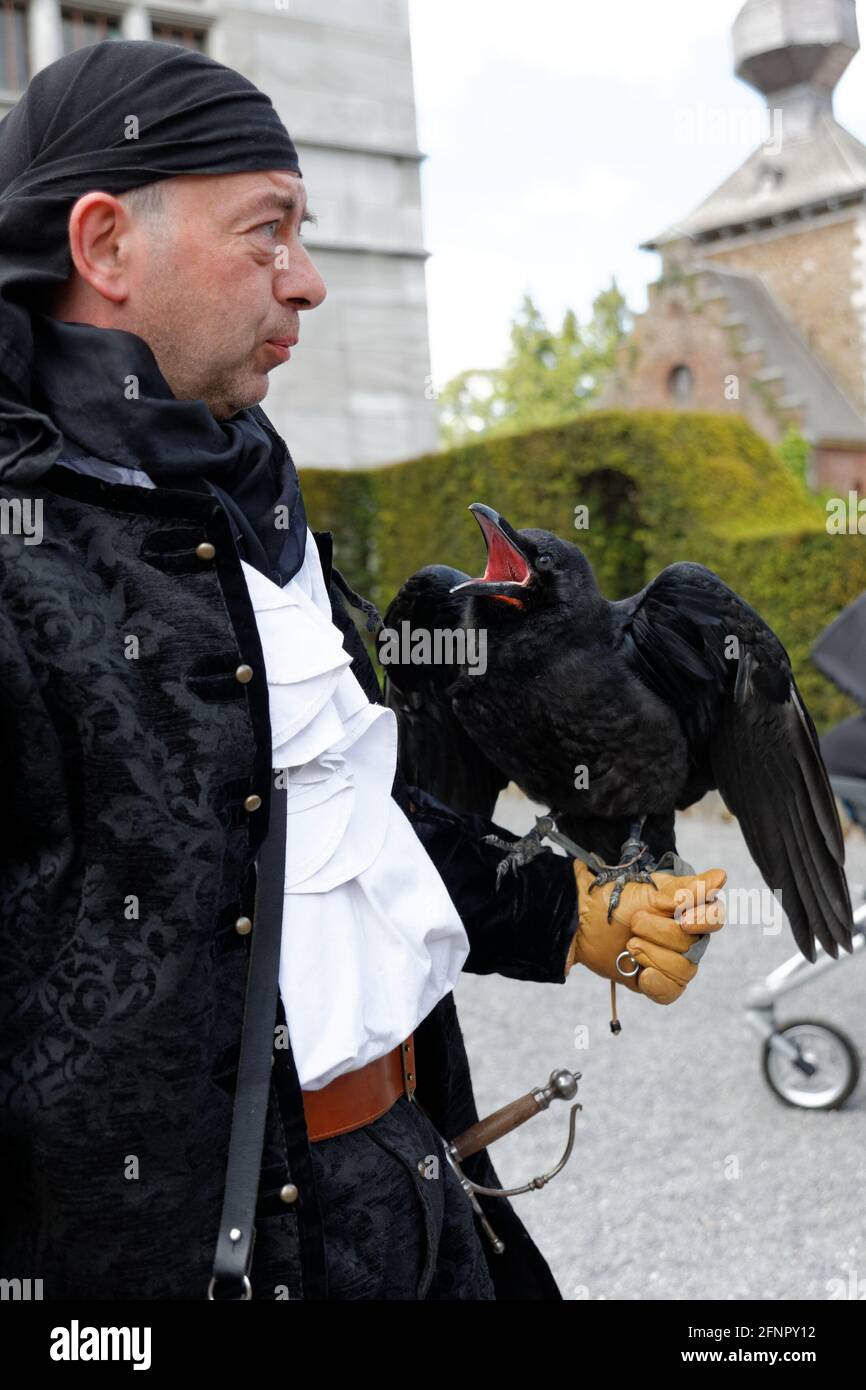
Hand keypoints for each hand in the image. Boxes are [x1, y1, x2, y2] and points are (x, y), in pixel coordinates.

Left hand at [565, 860, 726, 1003]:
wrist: (581, 923)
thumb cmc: (615, 900)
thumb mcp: (651, 891)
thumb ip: (688, 889)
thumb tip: (721, 877)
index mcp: (688, 910)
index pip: (714, 918)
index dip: (703, 921)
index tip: (682, 919)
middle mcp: (686, 936)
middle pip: (693, 946)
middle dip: (660, 934)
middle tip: (635, 923)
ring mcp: (673, 959)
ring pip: (684, 970)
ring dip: (652, 956)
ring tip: (630, 945)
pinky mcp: (657, 980)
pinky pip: (672, 991)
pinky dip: (657, 984)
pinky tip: (641, 975)